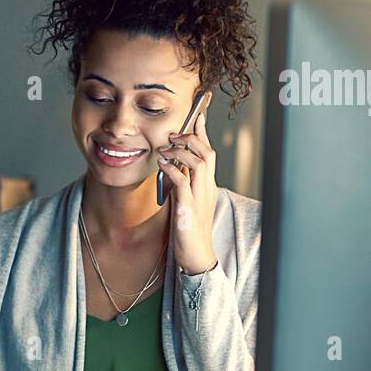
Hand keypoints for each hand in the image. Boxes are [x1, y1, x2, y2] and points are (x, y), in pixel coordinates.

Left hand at [157, 110, 217, 274]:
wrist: (197, 256)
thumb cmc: (189, 231)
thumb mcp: (185, 201)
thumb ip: (182, 184)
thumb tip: (172, 167)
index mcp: (207, 185)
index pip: (209, 152)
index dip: (203, 132)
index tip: (197, 113)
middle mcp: (207, 188)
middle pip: (208, 152)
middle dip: (192, 137)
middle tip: (174, 132)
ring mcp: (200, 197)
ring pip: (201, 162)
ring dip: (183, 150)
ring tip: (166, 146)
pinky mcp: (189, 208)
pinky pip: (183, 182)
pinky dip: (173, 169)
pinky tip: (161, 163)